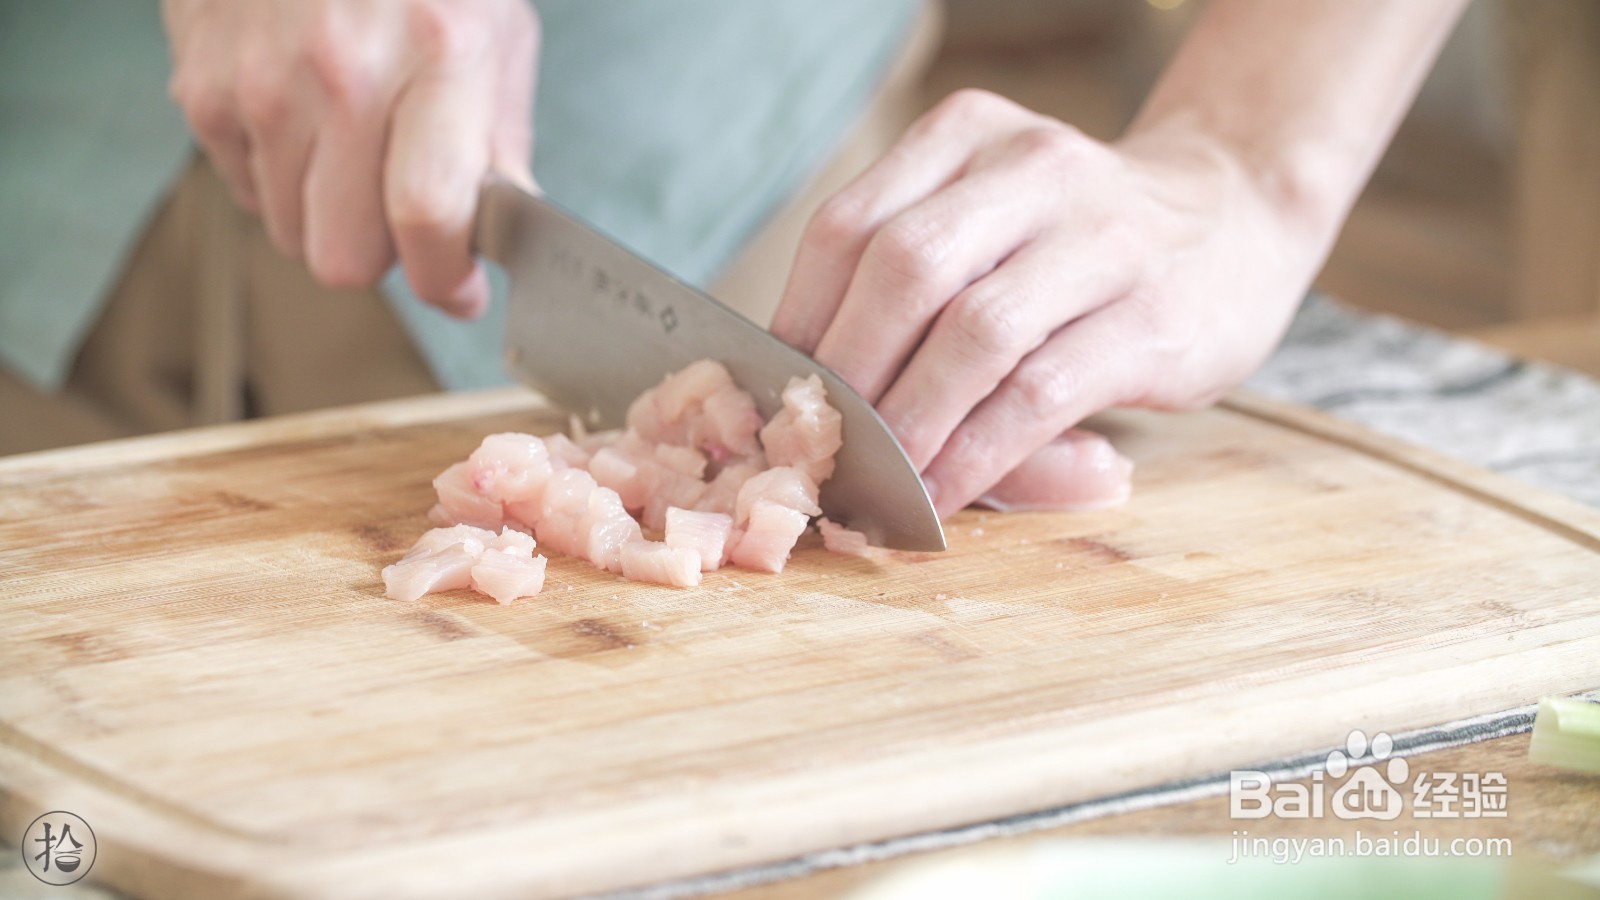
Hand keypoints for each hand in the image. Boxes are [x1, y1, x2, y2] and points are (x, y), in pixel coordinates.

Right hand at [163, 0, 537, 315]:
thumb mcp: (497, 35)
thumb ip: (502, 144)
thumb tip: (501, 236)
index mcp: (438, 56)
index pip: (429, 216)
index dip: (446, 279)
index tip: (461, 289)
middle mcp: (343, 72)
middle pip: (345, 256)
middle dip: (385, 256)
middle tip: (405, 216)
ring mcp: (262, 82)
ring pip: (291, 235)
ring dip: (329, 218)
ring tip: (354, 151)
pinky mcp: (203, 87)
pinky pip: (245, 191)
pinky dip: (279, 179)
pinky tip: (305, 122)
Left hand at [770, 89, 1325, 517]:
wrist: (1237, 216)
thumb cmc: (1079, 244)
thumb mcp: (993, 224)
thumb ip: (910, 291)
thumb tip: (803, 409)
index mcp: (967, 137)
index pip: (848, 229)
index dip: (798, 326)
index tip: (775, 402)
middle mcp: (1033, 168)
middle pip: (901, 271)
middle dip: (845, 378)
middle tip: (816, 452)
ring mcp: (1103, 236)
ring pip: (971, 334)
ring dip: (907, 425)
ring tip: (873, 485)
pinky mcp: (1152, 315)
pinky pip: (1037, 394)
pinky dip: (975, 454)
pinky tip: (940, 495)